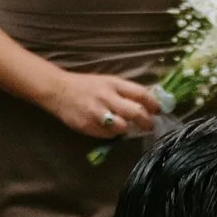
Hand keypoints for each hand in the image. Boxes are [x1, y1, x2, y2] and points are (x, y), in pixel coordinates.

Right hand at [40, 65, 162, 141]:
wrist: (59, 90)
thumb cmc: (87, 86)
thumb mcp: (108, 82)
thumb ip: (126, 91)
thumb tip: (148, 102)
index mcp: (114, 84)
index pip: (141, 94)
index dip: (153, 104)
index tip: (158, 111)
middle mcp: (107, 97)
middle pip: (136, 112)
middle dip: (146, 121)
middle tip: (149, 125)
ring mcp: (97, 113)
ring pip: (123, 127)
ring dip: (127, 129)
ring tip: (125, 126)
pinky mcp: (89, 126)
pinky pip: (108, 134)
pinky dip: (111, 133)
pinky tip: (108, 127)